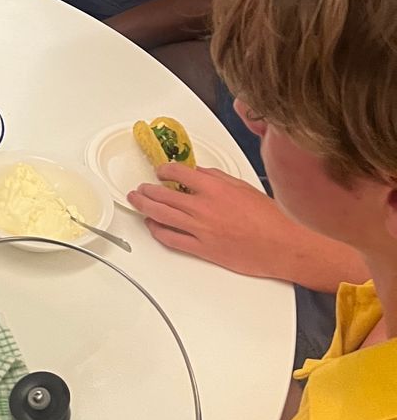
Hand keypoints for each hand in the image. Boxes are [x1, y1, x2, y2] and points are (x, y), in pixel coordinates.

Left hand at [128, 162, 294, 276]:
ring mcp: (201, 229)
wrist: (282, 246)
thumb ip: (217, 178)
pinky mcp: (203, 249)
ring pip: (162, 216)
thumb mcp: (243, 187)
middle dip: (147, 190)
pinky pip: (172, 239)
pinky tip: (152, 226)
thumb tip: (198, 173)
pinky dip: (157, 231)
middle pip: (163, 195)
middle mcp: (203, 207)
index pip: (178, 174)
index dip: (164, 170)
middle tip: (140, 188)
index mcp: (214, 188)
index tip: (160, 171)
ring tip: (137, 201)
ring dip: (145, 207)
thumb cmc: (270, 218)